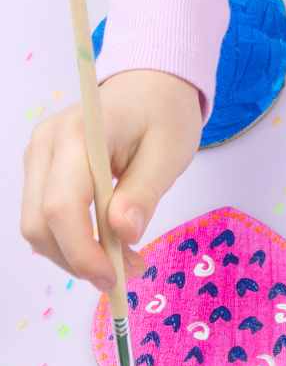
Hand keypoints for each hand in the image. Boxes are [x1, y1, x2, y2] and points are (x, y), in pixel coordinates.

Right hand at [20, 69, 201, 290]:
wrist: (150, 86)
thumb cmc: (164, 116)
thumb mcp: (168, 154)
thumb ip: (144, 193)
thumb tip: (123, 232)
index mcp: (77, 137)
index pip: (62, 207)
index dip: (83, 251)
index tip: (116, 279)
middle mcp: (45, 146)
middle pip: (39, 223)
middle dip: (79, 260)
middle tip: (129, 275)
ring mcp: (38, 158)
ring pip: (37, 226)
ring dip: (76, 255)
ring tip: (126, 261)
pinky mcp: (43, 170)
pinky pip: (45, 217)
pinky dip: (73, 241)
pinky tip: (109, 244)